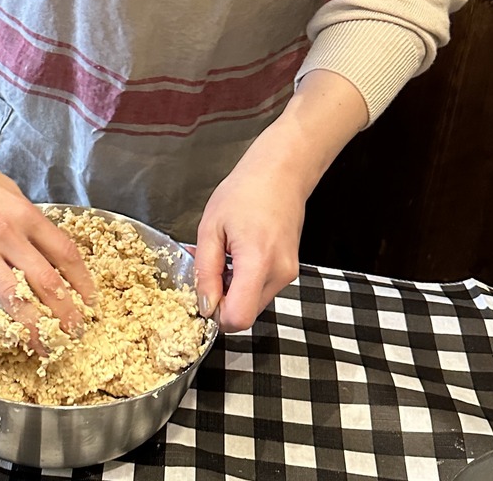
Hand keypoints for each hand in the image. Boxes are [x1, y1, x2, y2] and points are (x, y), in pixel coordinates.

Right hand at [0, 131, 97, 354]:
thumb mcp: (7, 190)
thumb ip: (23, 218)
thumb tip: (40, 241)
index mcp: (24, 214)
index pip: (64, 252)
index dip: (82, 280)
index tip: (91, 300)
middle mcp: (6, 232)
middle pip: (46, 279)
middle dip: (65, 312)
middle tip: (74, 334)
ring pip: (11, 295)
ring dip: (30, 326)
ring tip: (41, 348)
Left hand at [192, 143, 306, 331]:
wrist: (280, 174)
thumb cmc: (243, 192)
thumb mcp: (210, 227)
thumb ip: (205, 271)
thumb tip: (204, 306)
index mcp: (257, 262)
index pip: (238, 318)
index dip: (215, 315)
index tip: (202, 293)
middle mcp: (279, 275)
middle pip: (246, 314)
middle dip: (222, 300)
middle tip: (208, 268)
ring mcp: (288, 275)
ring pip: (254, 304)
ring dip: (233, 291)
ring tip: (222, 257)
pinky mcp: (290, 271)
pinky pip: (262, 290)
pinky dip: (246, 282)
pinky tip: (237, 256)